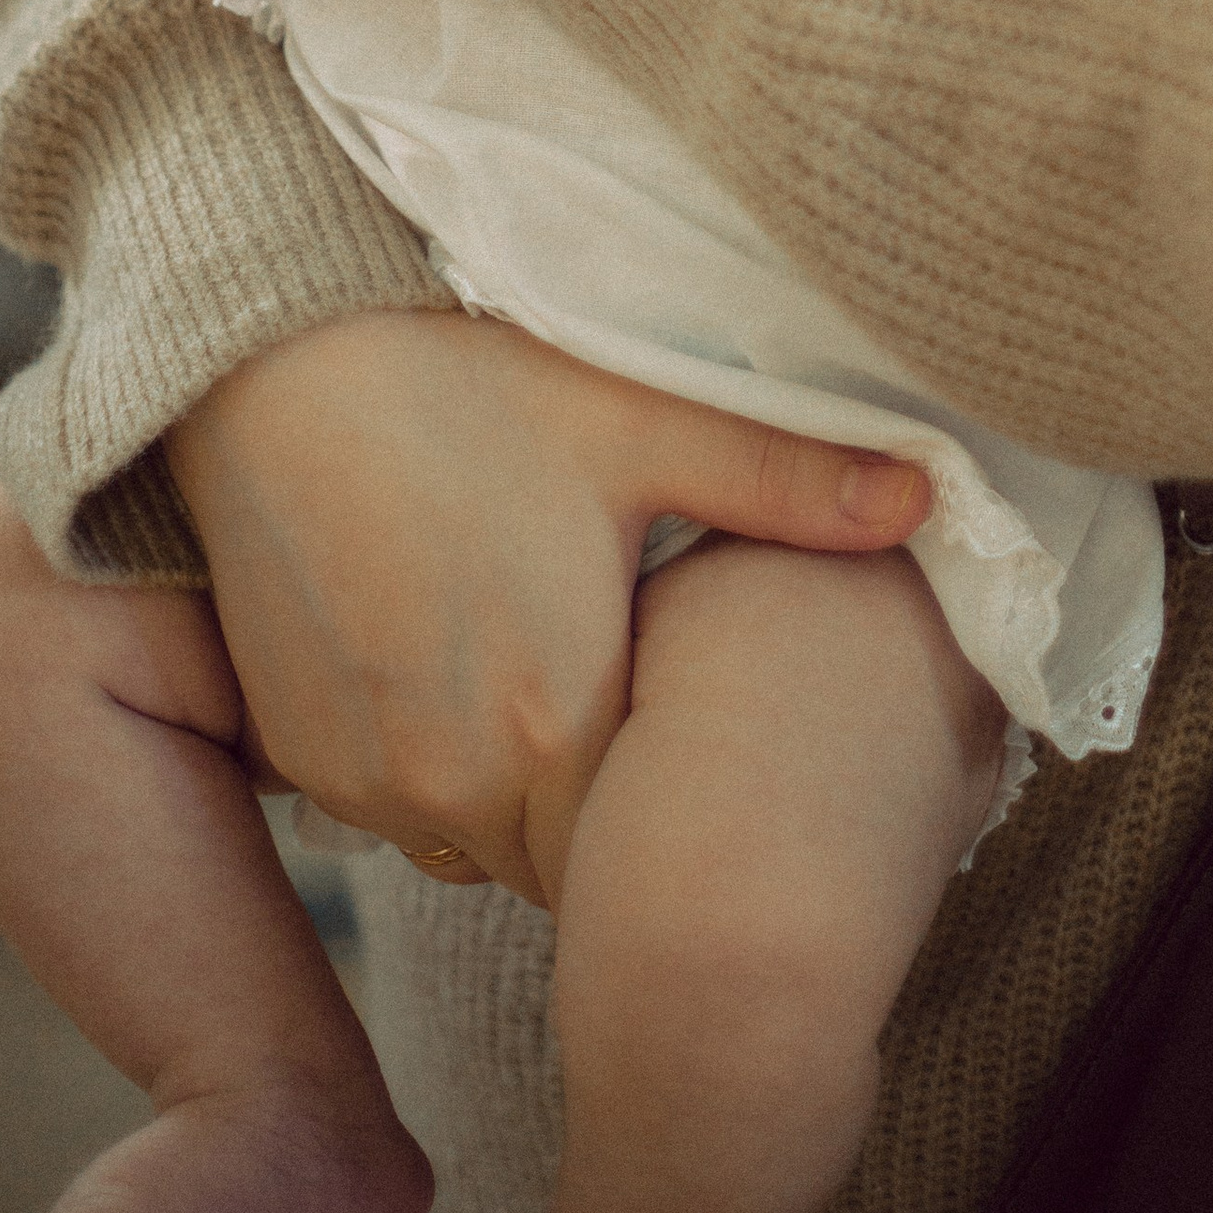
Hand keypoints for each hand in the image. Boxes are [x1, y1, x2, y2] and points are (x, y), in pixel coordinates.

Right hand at [168, 312, 930, 906]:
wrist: (278, 353)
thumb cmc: (471, 378)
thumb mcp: (643, 417)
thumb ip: (790, 478)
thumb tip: (934, 501)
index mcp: (550, 725)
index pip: (642, 852)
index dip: (679, 795)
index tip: (695, 715)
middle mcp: (448, 785)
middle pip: (562, 859)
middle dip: (604, 795)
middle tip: (634, 679)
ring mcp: (363, 780)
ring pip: (477, 840)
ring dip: (517, 785)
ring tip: (545, 657)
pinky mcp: (298, 757)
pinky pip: (398, 806)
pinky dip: (435, 760)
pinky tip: (459, 648)